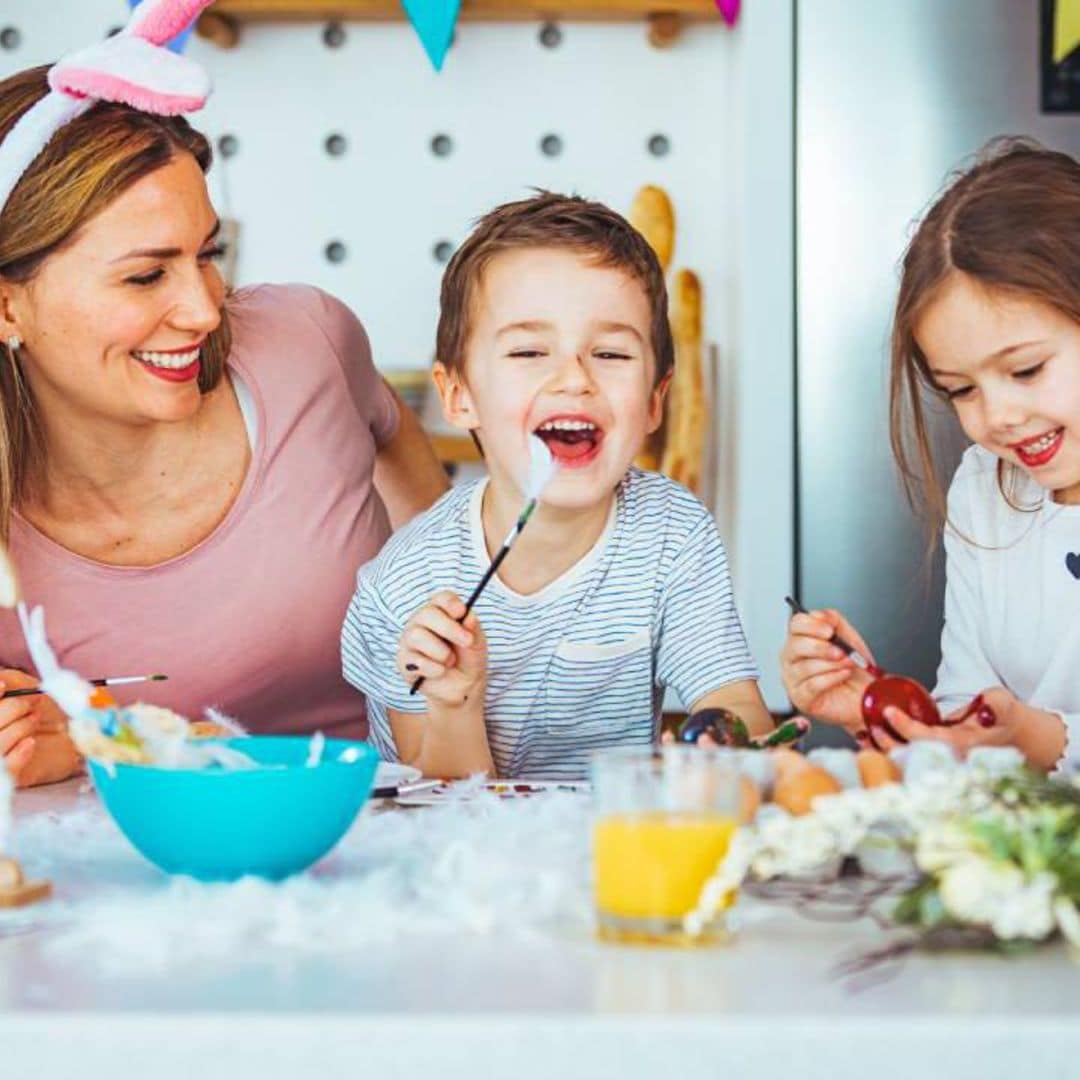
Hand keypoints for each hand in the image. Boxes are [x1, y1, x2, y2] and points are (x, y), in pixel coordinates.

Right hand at [0, 669, 82, 787]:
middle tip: (29, 706)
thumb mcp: (23, 686)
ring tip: (34, 720)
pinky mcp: (7, 778)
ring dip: (19, 728)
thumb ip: (6, 679)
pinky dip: (18, 754)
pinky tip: (30, 742)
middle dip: (10, 709)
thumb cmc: (45, 708)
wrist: (73, 733)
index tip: (4, 687)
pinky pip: (5, 769)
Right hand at [397, 591, 486, 709]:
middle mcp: (421, 622)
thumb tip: (469, 616)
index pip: (441, 598)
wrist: (462, 687)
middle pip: (427, 614)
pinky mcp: (403, 660)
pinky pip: (414, 660)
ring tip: (450, 661)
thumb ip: (473, 629)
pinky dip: (433, 668)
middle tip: (467, 642)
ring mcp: (409, 640)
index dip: (451, 603)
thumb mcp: (476, 643)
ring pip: (417, 636)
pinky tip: (440, 672)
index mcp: (441, 611)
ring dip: (441, 652)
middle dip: (449, 628)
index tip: (462, 612)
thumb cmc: (468, 658)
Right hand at [780, 608, 873, 733]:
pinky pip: (813, 685)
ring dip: (831, 664)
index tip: (830, 631)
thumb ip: (834, 621)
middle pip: (795, 645)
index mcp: (801, 640)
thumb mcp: (849, 638)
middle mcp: (792, 659)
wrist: (867, 695)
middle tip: (841, 651)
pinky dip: (832, 678)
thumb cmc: (854, 668)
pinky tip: (843, 675)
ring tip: (848, 664)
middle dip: (822, 647)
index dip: (812, 625)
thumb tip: (819, 614)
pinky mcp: (801, 698)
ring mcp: (793, 679)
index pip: (796, 625)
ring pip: (804, 666)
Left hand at [873, 687, 1039, 758]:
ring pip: (907, 760)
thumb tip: (984, 711)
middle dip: (889, 745)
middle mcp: (949, 757)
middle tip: (870, 728)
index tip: (889, 712)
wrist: (1009, 733)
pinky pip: (906, 756)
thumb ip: (996, 706)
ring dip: (883, 750)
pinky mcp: (933, 757)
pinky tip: (870, 741)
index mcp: (963, 744)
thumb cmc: (1002, 715)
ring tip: (863, 736)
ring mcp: (941, 760)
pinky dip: (887, 750)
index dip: (907, 727)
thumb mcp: (1002, 703)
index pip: (930, 739)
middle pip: (913, 756)